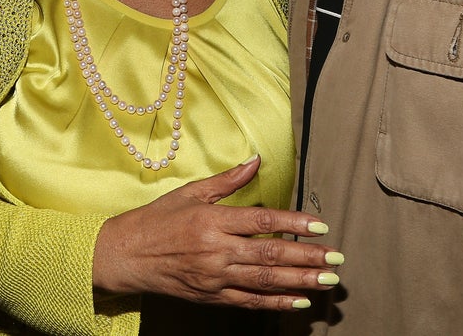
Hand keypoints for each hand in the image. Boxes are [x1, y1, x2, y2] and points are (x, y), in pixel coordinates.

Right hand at [93, 155, 342, 310]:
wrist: (126, 256)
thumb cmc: (159, 219)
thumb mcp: (192, 192)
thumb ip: (228, 180)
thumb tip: (256, 160)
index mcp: (214, 221)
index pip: (262, 222)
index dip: (294, 224)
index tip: (320, 226)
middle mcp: (217, 251)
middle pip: (270, 255)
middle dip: (307, 258)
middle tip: (336, 259)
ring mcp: (215, 277)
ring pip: (264, 281)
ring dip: (299, 281)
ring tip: (327, 281)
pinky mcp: (211, 297)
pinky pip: (249, 302)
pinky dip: (275, 303)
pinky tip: (298, 301)